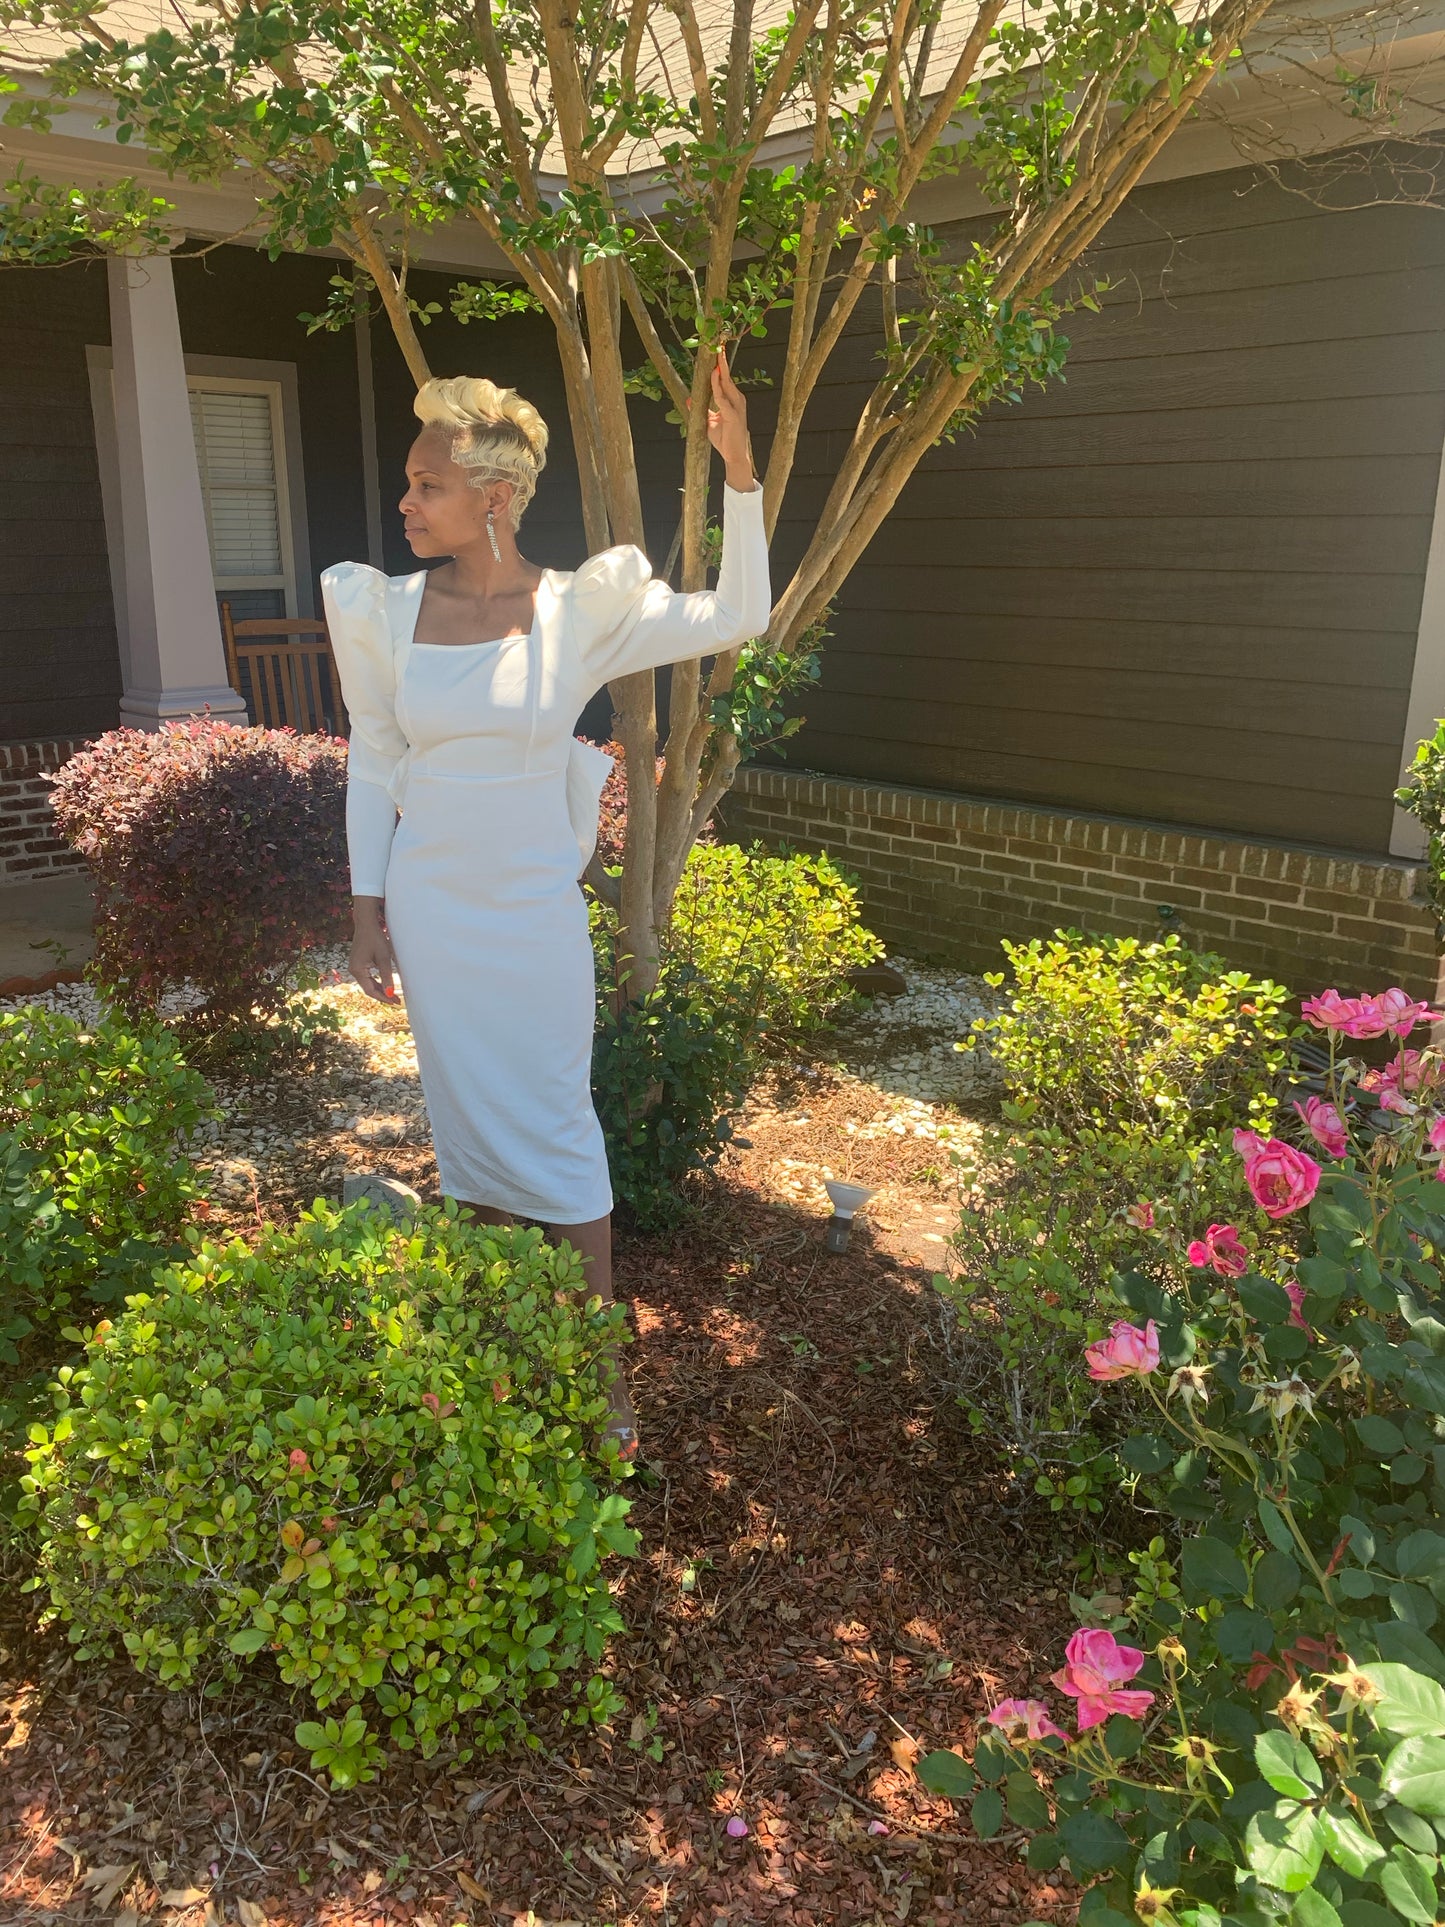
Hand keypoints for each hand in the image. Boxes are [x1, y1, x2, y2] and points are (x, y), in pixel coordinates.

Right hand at [350, 899, 398, 1002]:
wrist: (366, 923)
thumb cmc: (375, 938)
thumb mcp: (384, 958)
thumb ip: (387, 976)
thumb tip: (390, 993)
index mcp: (357, 970)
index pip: (370, 990)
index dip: (383, 998)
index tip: (394, 1002)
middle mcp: (353, 970)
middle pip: (368, 988)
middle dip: (382, 995)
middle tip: (396, 1001)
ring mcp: (354, 967)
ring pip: (368, 983)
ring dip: (380, 989)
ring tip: (393, 995)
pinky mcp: (358, 963)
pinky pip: (367, 977)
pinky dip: (376, 982)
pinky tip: (386, 985)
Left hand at [707, 348, 755, 489]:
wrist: (734, 455)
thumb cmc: (724, 439)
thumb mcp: (709, 421)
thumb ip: (702, 409)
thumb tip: (690, 400)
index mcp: (732, 399)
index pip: (725, 378)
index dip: (720, 365)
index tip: (715, 351)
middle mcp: (737, 399)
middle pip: (727, 376)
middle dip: (722, 361)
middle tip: (717, 344)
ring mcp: (737, 406)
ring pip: (726, 384)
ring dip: (720, 369)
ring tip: (716, 355)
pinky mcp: (733, 415)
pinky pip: (722, 397)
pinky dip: (717, 386)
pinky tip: (714, 376)